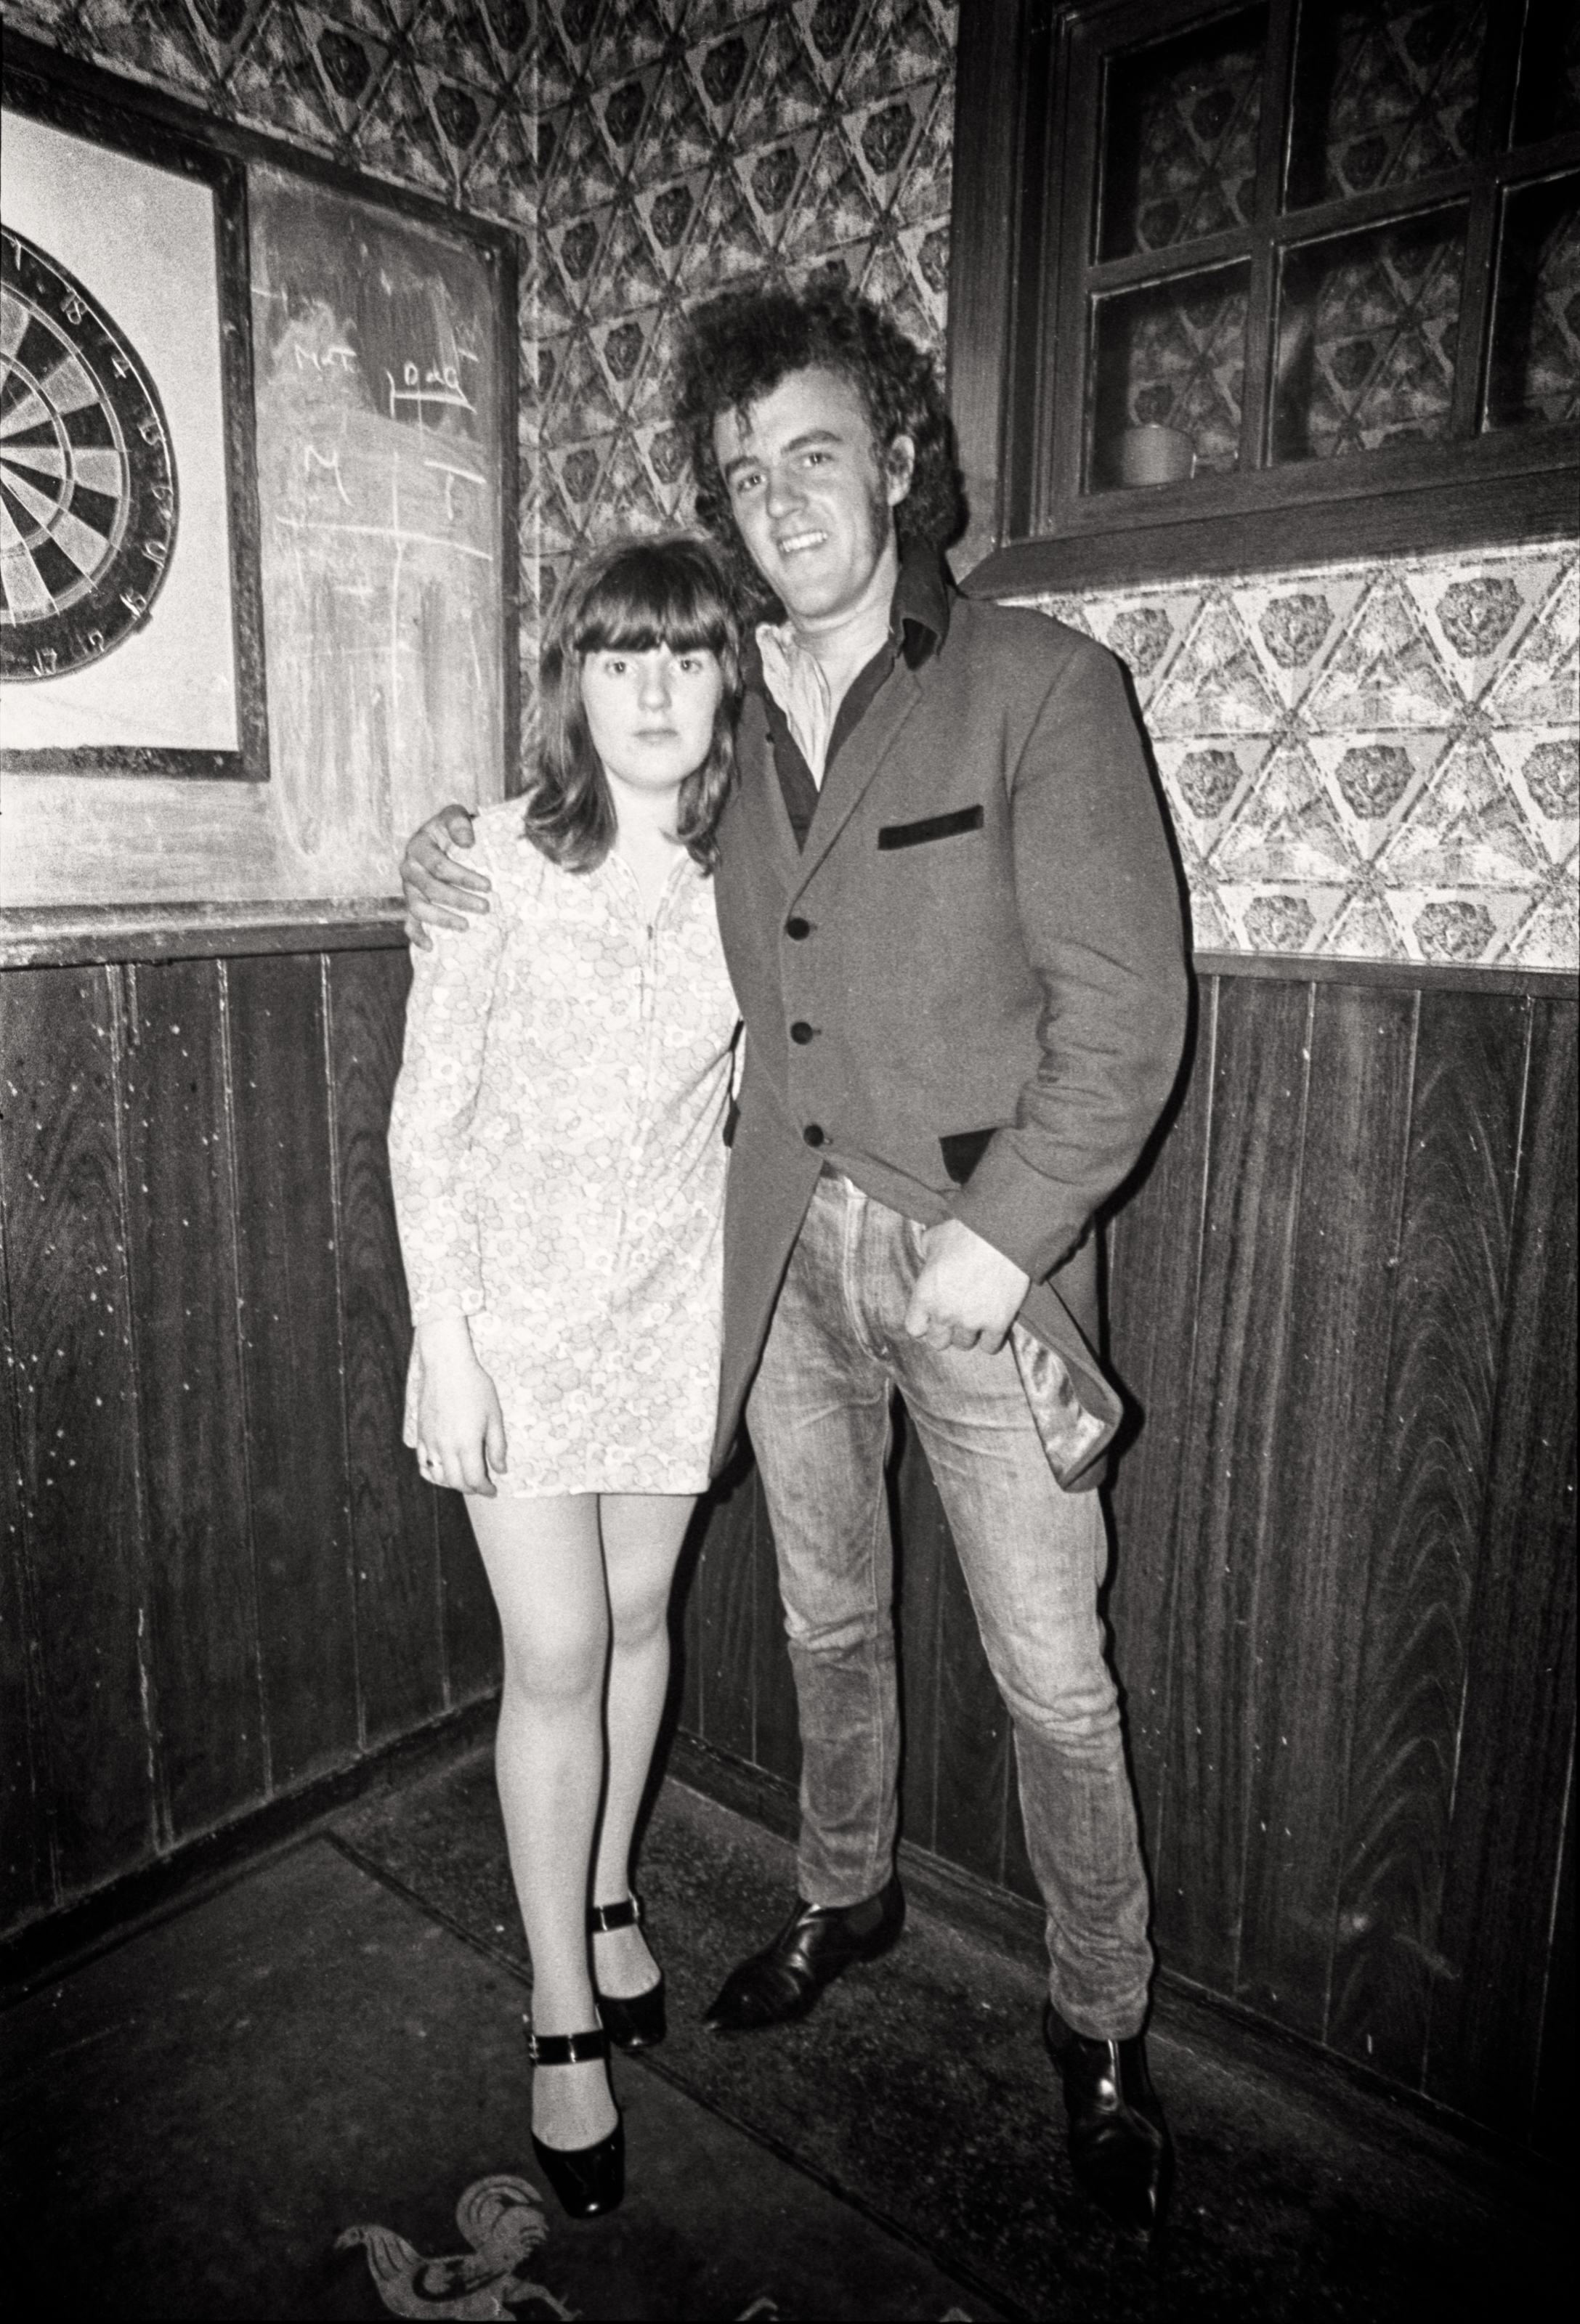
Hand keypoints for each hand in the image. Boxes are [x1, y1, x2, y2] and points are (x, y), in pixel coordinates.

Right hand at [402, 804, 488, 946]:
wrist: (441, 836)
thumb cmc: (451, 828)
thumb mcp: (454, 814)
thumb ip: (459, 822)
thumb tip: (466, 842)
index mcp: (418, 846)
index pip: (439, 865)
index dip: (463, 877)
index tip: (488, 885)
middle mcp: (409, 867)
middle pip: (431, 889)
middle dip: (459, 900)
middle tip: (486, 907)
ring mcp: (409, 888)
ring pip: (419, 908)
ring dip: (442, 919)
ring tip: (466, 926)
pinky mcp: (411, 902)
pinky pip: (409, 922)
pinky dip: (417, 935)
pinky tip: (431, 946)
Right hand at [413, 1314, 507, 1493]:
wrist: (447, 1367)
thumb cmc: (475, 1388)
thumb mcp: (494, 1416)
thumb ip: (497, 1446)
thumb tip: (501, 1469)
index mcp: (467, 1444)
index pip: (474, 1479)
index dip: (485, 1490)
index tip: (493, 1490)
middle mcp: (446, 1447)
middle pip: (456, 1482)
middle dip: (471, 1489)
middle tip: (481, 1486)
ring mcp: (430, 1442)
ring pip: (438, 1476)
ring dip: (452, 1483)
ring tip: (464, 1480)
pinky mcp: (420, 1434)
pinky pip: (423, 1463)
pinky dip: (433, 1473)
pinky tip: (443, 1472)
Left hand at [903, 1219, 1029, 1353]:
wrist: (1001, 1234)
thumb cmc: (966, 1231)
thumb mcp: (934, 1239)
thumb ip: (926, 1254)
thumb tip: (928, 1257)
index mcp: (925, 1296)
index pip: (915, 1328)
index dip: (925, 1322)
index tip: (933, 1316)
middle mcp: (944, 1313)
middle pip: (938, 1342)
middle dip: (945, 1331)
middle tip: (956, 1317)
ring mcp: (971, 1321)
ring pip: (964, 1344)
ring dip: (968, 1334)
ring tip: (975, 1319)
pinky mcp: (997, 1323)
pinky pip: (990, 1346)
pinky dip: (991, 1339)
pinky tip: (993, 1325)